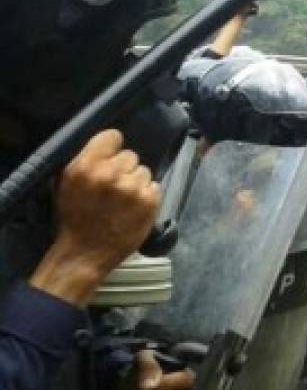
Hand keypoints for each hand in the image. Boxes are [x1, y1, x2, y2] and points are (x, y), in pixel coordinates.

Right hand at [31, 130, 159, 305]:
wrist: (85, 252)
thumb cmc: (75, 217)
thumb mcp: (68, 182)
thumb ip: (88, 161)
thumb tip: (110, 145)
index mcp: (86, 166)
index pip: (113, 136)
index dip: (113, 147)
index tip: (111, 158)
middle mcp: (110, 173)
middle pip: (130, 155)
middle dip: (124, 169)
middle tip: (115, 188)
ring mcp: (132, 188)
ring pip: (144, 171)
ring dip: (137, 183)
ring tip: (124, 201)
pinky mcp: (149, 202)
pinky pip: (155, 187)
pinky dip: (148, 196)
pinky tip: (135, 208)